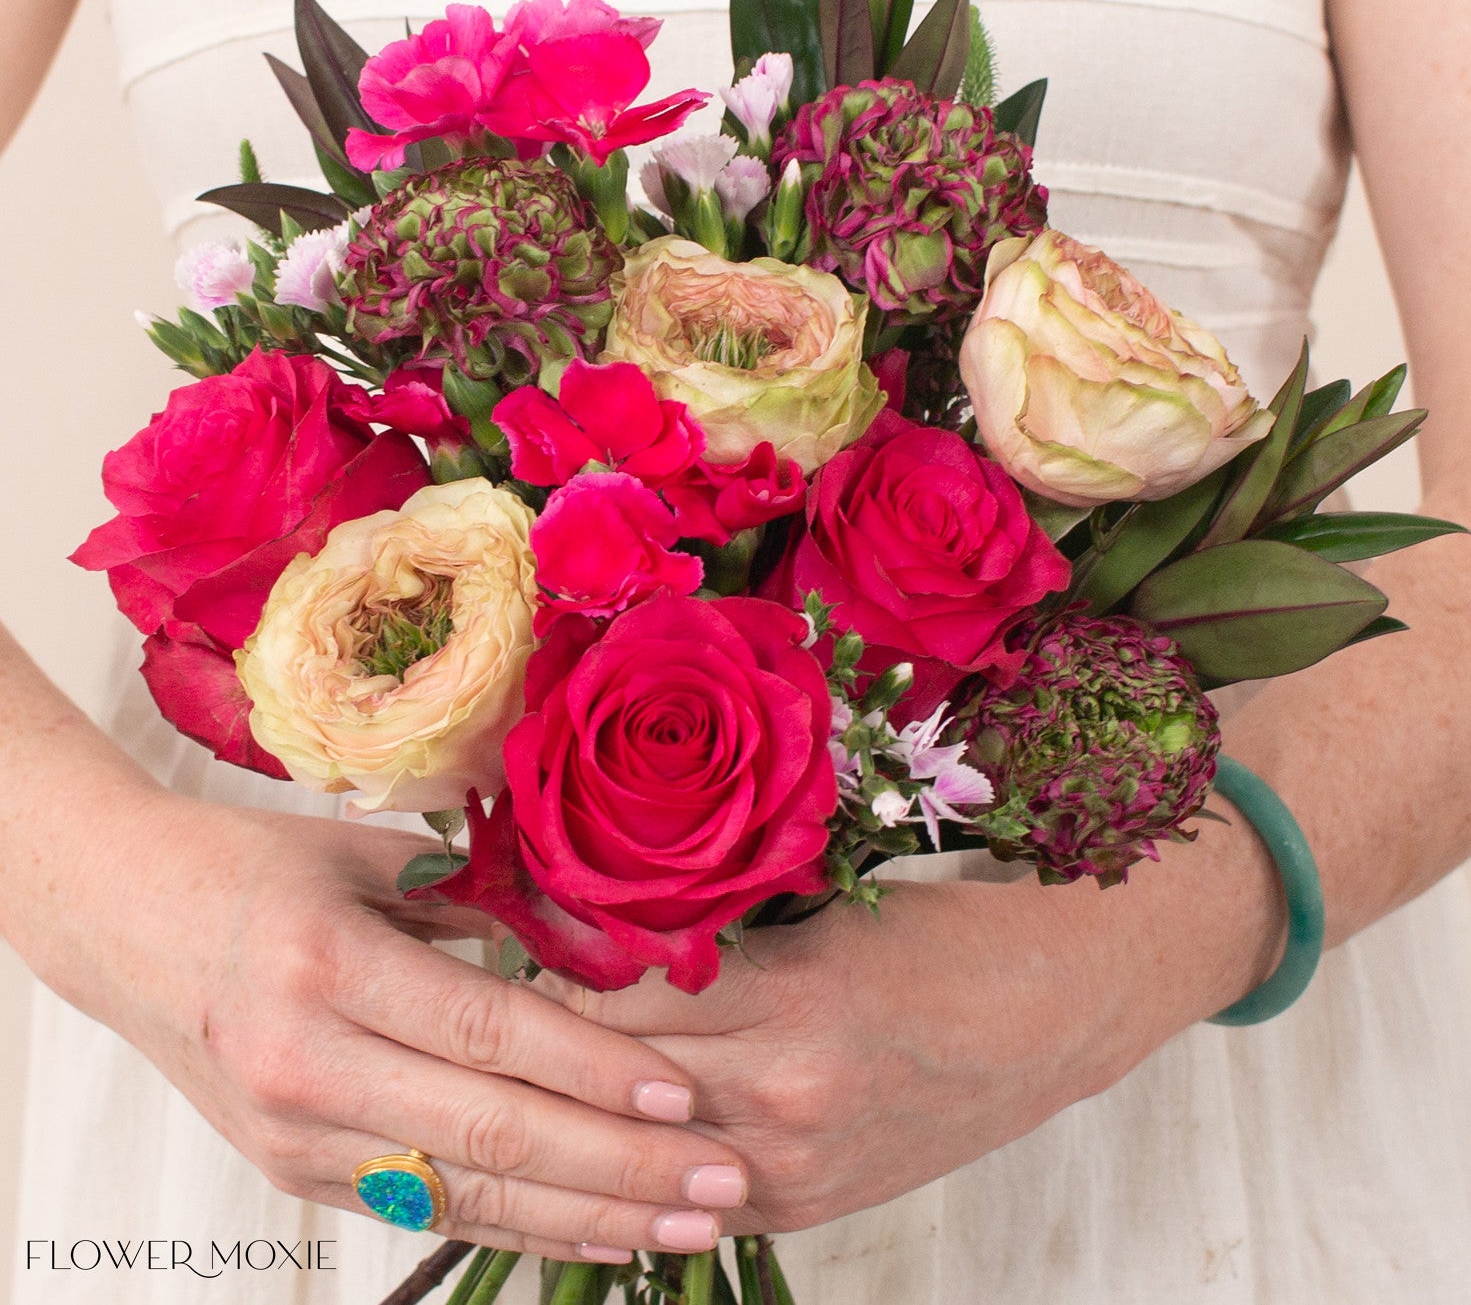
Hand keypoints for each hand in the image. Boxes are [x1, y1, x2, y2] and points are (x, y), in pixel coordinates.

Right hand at [35, 786, 746, 1262]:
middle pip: (493, 1134)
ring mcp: (298, 1137)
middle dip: (622, 1166)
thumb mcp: (368, 858)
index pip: (492, 1035)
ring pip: (471, 1194)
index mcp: (330, 970)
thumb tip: (613, 933)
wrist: (126, 922)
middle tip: (722, 1181)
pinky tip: (599, 1232)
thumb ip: (486, 898)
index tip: (690, 1097)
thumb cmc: (257, 871)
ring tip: (689, 1223)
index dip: (598, 1072)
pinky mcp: (298, 1173)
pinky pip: (429, 1210)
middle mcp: (309, 1067)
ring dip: (591, 1215)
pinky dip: (522, 1225)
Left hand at [538, 860, 1280, 1235]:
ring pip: (634, 1143)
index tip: (506, 937)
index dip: (550, 965)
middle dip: (547, 1038)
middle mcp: (784, 1094)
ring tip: (535, 1058)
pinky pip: (682, 1190)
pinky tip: (605, 1119)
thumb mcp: (823, 912)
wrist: (1046, 1021)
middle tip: (492, 999)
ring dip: (583, 1100)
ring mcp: (791, 1167)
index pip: (616, 994)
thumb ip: (715, 933)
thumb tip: (596, 926)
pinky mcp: (802, 1210)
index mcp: (791, 996)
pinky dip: (640, 1154)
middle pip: (612, 1073)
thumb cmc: (936, 940)